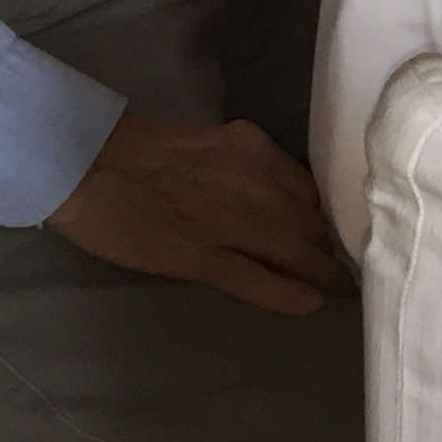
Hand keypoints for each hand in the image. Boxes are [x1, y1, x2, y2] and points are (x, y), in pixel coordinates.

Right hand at [45, 110, 351, 315]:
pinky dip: (286, 291)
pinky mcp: (200, 256)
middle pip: (310, 220)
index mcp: (254, 149)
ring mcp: (230, 222)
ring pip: (293, 249)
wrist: (87, 162)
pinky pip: (253, 278)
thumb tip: (277, 185)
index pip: (310, 185)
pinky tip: (311, 302)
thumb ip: (246, 161)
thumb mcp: (211, 139)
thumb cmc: (139, 147)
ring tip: (343, 287)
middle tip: (354, 263)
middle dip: (334, 244)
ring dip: (322, 270)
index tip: (344, 224)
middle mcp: (255, 183)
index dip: (329, 209)